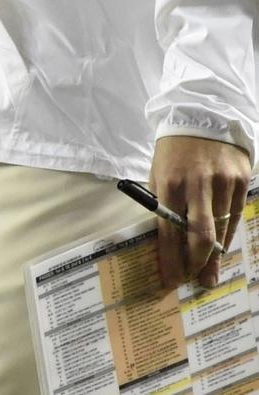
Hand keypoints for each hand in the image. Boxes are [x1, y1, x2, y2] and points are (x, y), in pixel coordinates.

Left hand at [153, 134, 251, 289]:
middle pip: (200, 234)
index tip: (170, 279)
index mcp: (168, 183)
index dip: (170, 257)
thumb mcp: (158, 171)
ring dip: (215, 255)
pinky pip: (235, 215)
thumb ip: (163, 202)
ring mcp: (222, 183)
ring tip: (211, 274)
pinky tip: (222, 248)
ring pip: (221, 228)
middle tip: (198, 282)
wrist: (203, 116)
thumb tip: (168, 238)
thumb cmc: (174, 150)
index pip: (168, 229)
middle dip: (197, 263)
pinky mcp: (241, 181)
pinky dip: (228, 234)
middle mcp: (196, 185)